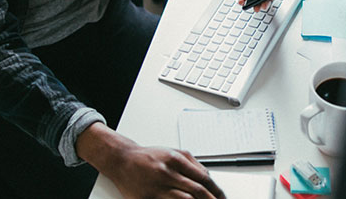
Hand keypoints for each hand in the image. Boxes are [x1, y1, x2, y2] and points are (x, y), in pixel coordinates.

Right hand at [78, 123, 224, 198]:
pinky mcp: (149, 198)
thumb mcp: (172, 152)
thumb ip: (192, 163)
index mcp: (175, 159)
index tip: (222, 198)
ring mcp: (157, 187)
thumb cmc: (149, 157)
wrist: (122, 160)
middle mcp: (167, 173)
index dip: (216, 190)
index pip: (203, 178)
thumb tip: (208, 177)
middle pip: (197, 190)